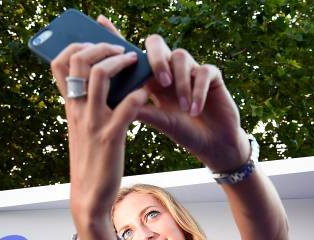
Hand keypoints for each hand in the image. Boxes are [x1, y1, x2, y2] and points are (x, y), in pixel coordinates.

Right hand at [50, 37, 148, 224]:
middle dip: (103, 47)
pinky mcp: (111, 137)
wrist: (89, 197)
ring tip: (135, 62)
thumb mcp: (80, 129)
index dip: (76, 46)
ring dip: (120, 62)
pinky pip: (127, 107)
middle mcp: (78, 110)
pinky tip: (145, 95)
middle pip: (80, 61)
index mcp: (69, 107)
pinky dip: (138, 95)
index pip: (58, 63)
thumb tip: (99, 82)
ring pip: (100, 76)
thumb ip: (85, 106)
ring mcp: (93, 122)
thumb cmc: (90, 161)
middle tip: (121, 50)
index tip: (96, 44)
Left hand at [97, 16, 250, 172]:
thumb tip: (115, 100)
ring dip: (181, 84)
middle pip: (156, 43)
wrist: (213, 144)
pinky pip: (202, 71)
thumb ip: (140, 109)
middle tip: (161, 82)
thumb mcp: (159, 122)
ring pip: (180, 56)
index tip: (100, 20)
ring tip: (184, 108)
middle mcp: (169, 69)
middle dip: (156, 58)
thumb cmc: (185, 132)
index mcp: (152, 79)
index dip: (118, 37)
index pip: (134, 55)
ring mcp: (190, 69)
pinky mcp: (211, 75)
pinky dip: (198, 91)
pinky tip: (195, 109)